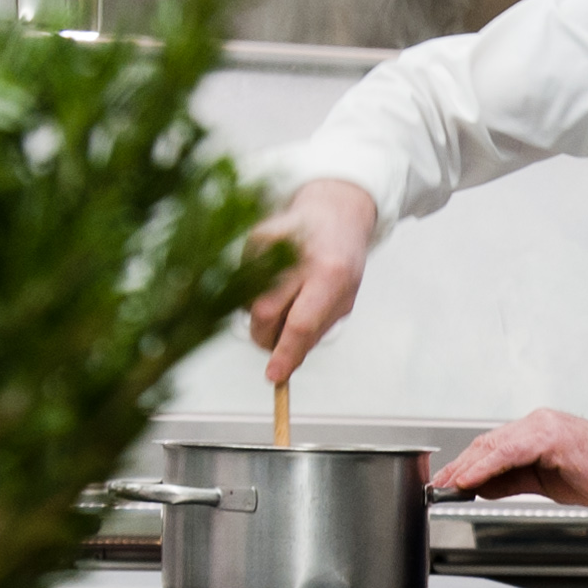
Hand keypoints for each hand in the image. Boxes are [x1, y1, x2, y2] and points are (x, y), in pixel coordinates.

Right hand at [246, 178, 378, 389]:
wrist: (332, 212)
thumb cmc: (339, 259)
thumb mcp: (344, 297)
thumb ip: (316, 329)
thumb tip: (286, 363)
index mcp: (332, 275)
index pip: (302, 323)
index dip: (285, 354)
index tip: (274, 375)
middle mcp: (300, 257)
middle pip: (264, 314)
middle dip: (265, 338)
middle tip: (274, 342)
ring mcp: (274, 244)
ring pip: (249, 302)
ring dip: (262, 316)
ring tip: (285, 299)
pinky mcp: (254, 238)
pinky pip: (243, 284)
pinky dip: (256, 293)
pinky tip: (276, 279)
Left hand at [430, 407, 587, 509]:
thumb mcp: (546, 480)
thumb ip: (512, 480)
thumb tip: (482, 486)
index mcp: (536, 430)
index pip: (491, 446)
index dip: (465, 464)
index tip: (447, 481)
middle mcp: (537, 422)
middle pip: (486, 443)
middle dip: (459, 465)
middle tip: (439, 484)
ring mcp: (544, 427)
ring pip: (494, 445)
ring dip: (467, 466)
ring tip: (449, 484)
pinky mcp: (552, 437)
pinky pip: (510, 452)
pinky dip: (486, 466)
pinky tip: (472, 478)